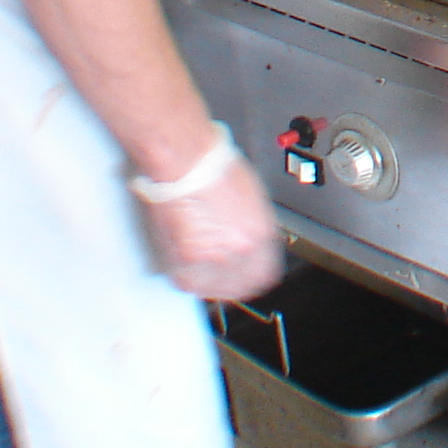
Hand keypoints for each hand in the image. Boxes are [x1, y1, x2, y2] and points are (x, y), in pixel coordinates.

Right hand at [141, 156, 283, 299]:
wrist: (186, 159)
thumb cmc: (212, 166)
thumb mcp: (249, 196)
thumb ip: (249, 226)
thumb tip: (243, 239)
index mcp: (261, 233)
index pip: (264, 274)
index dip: (252, 278)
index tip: (245, 278)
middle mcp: (242, 249)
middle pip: (240, 286)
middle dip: (229, 284)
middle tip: (218, 280)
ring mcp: (214, 257)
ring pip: (211, 288)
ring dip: (204, 283)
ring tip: (197, 270)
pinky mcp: (185, 259)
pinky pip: (186, 282)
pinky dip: (183, 277)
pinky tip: (183, 266)